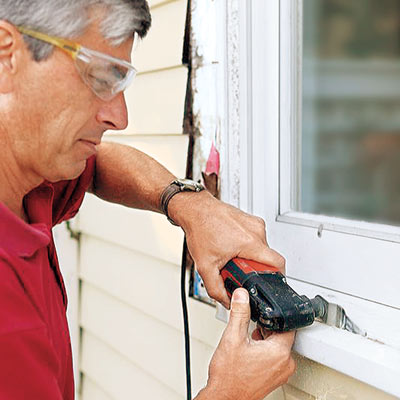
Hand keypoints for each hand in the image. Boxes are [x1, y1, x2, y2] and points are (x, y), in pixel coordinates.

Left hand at [168, 191, 284, 307]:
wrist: (195, 209)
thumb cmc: (200, 229)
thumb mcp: (205, 266)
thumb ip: (216, 289)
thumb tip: (227, 300)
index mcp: (250, 242)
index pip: (278, 263)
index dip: (276, 277)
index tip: (266, 283)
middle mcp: (256, 230)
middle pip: (267, 258)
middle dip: (255, 267)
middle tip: (237, 268)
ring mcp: (254, 223)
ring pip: (261, 248)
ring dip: (249, 256)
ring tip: (231, 254)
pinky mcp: (250, 219)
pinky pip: (255, 237)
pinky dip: (246, 245)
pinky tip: (230, 244)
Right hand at [195, 288, 295, 399]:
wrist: (224, 398)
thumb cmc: (229, 376)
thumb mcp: (232, 337)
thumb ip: (240, 312)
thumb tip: (242, 296)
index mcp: (280, 352)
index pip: (287, 324)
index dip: (274, 315)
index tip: (263, 312)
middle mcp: (285, 364)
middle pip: (282, 334)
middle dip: (266, 327)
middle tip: (251, 327)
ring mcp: (280, 372)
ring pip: (278, 345)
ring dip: (265, 339)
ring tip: (248, 340)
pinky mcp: (274, 377)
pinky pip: (275, 357)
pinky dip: (264, 350)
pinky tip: (249, 351)